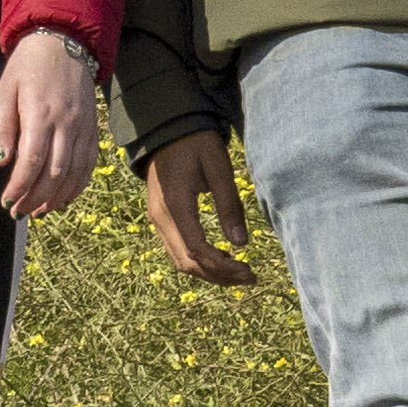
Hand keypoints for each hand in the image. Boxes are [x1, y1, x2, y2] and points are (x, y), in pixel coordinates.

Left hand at [0, 28, 97, 225]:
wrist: (64, 42)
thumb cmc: (29, 66)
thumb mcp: (6, 89)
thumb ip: (2, 126)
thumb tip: (3, 161)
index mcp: (40, 112)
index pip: (32, 160)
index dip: (20, 186)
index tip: (7, 200)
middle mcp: (66, 123)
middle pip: (54, 173)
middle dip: (35, 198)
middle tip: (18, 211)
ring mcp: (83, 127)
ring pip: (74, 173)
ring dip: (56, 197)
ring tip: (38, 210)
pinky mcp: (93, 129)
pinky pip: (89, 165)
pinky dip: (77, 186)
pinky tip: (62, 197)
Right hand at [142, 125, 257, 283]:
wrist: (168, 129)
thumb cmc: (197, 144)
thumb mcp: (219, 168)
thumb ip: (229, 205)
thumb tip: (242, 243)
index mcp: (175, 205)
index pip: (197, 249)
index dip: (224, 267)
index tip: (250, 271)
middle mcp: (160, 217)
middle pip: (187, 262)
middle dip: (219, 275)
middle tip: (251, 277)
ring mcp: (157, 219)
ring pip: (180, 260)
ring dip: (209, 272)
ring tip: (239, 272)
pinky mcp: (160, 218)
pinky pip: (176, 249)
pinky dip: (198, 261)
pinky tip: (221, 258)